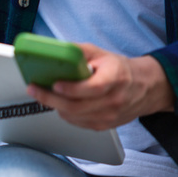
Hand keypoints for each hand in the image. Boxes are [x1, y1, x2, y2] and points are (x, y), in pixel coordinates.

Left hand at [27, 43, 174, 130]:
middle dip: (50, 98)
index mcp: (116, 78)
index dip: (72, 88)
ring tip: (44, 94)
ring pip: (74, 116)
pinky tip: (60, 103)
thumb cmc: (119, 69)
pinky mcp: (103, 126)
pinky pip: (77, 122)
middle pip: (77, 106)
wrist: (142, 87)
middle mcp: (114, 99)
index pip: (93, 88)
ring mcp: (109, 115)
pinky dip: (65, 113)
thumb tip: (55, 50)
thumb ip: (78, 52)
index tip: (55, 84)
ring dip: (55, 106)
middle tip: (35, 89)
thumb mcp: (100, 53)